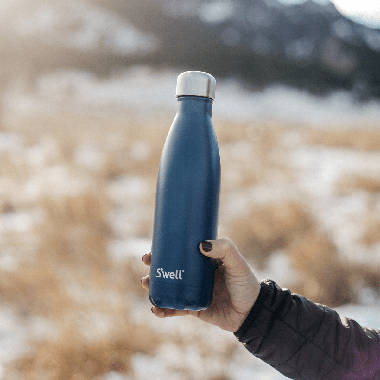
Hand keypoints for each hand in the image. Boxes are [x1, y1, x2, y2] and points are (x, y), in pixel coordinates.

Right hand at [141, 238, 260, 331]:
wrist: (252, 312)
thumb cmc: (245, 283)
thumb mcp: (236, 262)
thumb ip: (224, 249)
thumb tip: (201, 244)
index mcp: (203, 262)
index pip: (181, 253)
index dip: (165, 250)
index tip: (153, 249)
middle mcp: (195, 276)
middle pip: (170, 269)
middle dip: (155, 267)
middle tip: (146, 263)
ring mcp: (192, 292)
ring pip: (168, 288)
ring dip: (154, 287)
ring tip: (146, 284)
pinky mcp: (193, 308)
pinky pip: (174, 308)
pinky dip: (163, 309)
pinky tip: (155, 309)